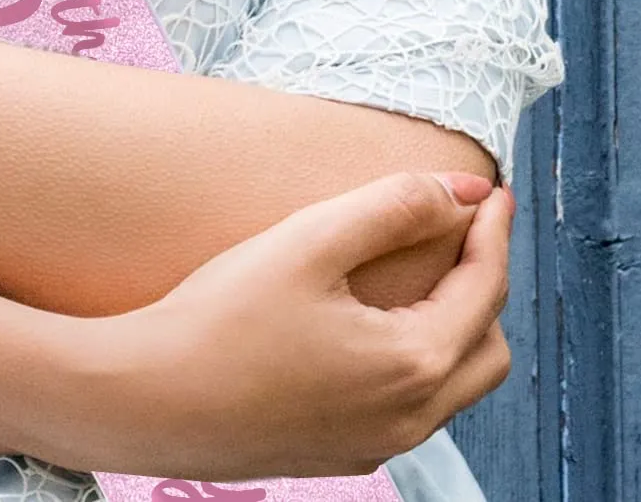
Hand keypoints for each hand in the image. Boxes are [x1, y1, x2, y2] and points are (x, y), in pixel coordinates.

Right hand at [63, 172, 512, 477]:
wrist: (147, 401)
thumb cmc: (222, 318)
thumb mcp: (310, 241)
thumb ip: (393, 207)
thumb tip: (463, 190)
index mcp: (413, 366)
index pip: (486, 289)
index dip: (493, 231)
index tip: (492, 188)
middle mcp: (408, 420)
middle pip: (489, 350)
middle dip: (485, 284)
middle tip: (462, 228)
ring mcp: (375, 445)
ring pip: (452, 385)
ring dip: (454, 325)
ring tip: (424, 269)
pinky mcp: (340, 454)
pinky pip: (410, 409)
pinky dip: (418, 360)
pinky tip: (374, 325)